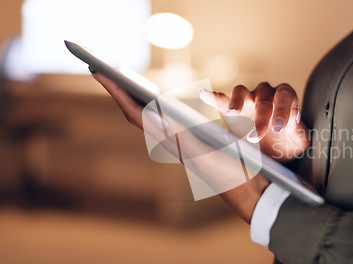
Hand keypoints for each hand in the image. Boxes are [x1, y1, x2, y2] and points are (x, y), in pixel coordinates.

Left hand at [91, 72, 268, 222]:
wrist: (246, 189)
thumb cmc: (226, 173)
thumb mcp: (203, 154)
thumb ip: (180, 136)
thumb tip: (154, 115)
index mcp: (170, 140)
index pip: (136, 113)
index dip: (117, 93)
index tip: (100, 72)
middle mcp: (171, 139)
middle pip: (137, 112)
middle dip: (120, 91)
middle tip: (103, 70)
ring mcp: (182, 139)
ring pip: (150, 115)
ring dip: (134, 97)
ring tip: (123, 82)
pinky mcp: (195, 139)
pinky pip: (168, 118)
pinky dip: (157, 105)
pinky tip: (158, 100)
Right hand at [200, 82, 310, 162]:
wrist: (275, 157)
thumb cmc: (288, 145)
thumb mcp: (298, 142)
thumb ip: (298, 129)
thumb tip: (294, 115)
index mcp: (285, 98)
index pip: (285, 96)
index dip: (282, 110)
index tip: (278, 128)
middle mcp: (266, 94)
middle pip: (263, 95)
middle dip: (260, 116)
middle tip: (256, 136)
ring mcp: (247, 100)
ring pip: (242, 90)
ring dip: (237, 101)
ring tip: (232, 112)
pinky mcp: (231, 110)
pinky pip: (221, 100)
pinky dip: (213, 96)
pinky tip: (204, 93)